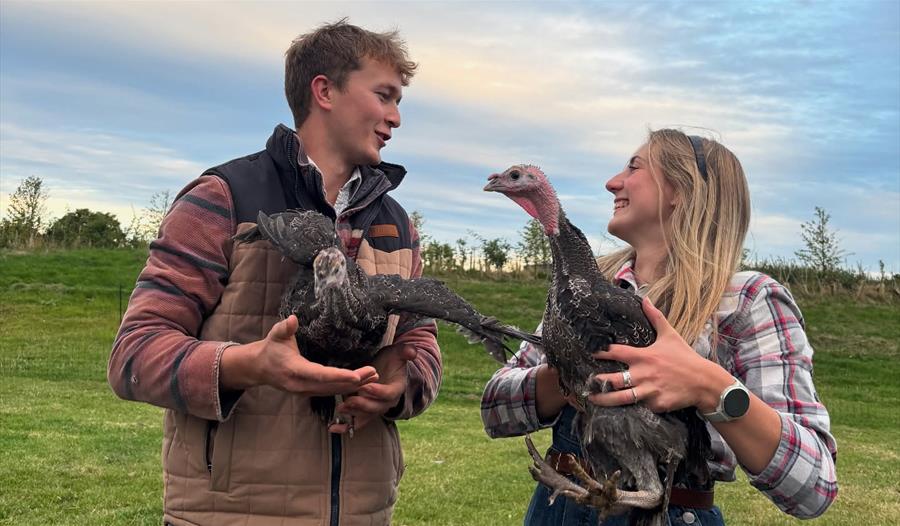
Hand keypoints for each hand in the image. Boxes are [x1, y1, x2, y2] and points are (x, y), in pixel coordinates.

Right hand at [220, 315, 378, 395]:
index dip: (339, 376)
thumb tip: (292, 319)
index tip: (356, 376)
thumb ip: (284, 328)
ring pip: (333, 391)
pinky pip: (331, 392)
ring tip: (373, 377)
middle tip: (373, 373)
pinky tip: (361, 382)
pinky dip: (346, 388)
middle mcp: (301, 385)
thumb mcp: (275, 335)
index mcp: (295, 370)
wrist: (260, 367)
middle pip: (332, 386)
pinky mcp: (310, 392)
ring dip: (354, 385)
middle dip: (354, 381)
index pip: (320, 375)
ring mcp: (306, 391)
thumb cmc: (271, 349)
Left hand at [328, 342, 417, 433]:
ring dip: (353, 415)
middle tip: (350, 400)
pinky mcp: (366, 412)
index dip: (378, 392)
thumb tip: (412, 352)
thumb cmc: (392, 360)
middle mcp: (387, 402)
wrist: (387, 370)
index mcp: (396, 389)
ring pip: (366, 416)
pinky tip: (333, 428)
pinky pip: (357, 422)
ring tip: (340, 409)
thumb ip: (405, 352)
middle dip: (363, 405)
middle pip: (376, 408)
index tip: (366, 387)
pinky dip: (346, 427)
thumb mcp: (398, 353)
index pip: (389, 394)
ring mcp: (376, 409)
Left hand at [587, 297, 730, 412]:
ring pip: (621, 398)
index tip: (591, 353)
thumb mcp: (670, 335)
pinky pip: (641, 407)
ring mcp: (649, 391)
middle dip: (597, 382)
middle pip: (613, 380)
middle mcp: (643, 374)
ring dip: (604, 400)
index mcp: (644, 356)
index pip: (616, 352)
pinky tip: (622, 408)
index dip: (601, 352)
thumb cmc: (685, 357)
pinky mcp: (656, 405)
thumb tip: (645, 299)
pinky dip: (634, 406)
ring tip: (592, 399)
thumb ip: (655, 317)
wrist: (704, 382)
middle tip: (585, 382)